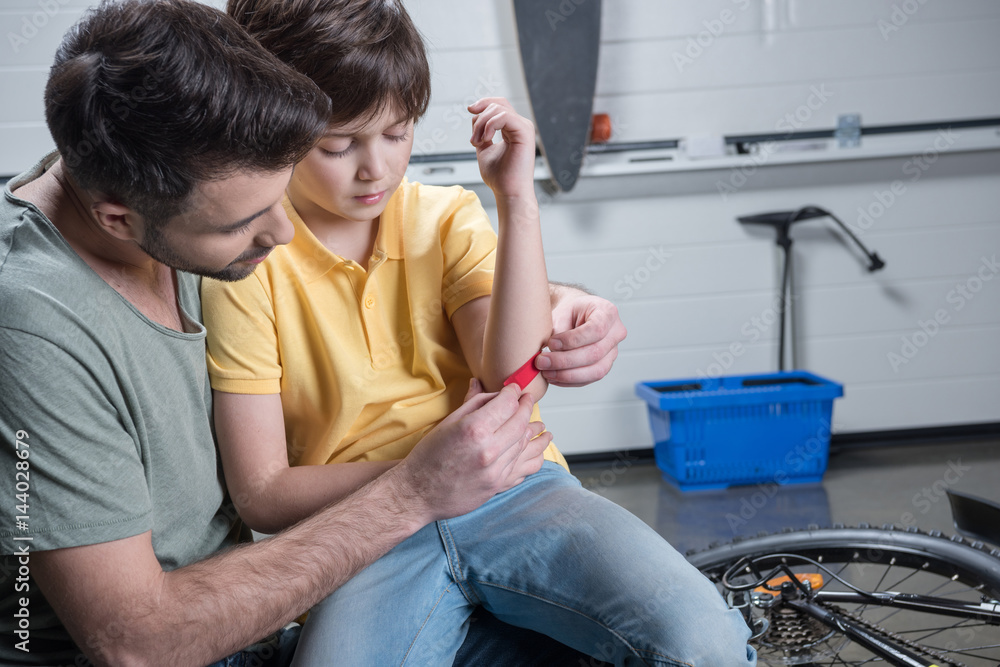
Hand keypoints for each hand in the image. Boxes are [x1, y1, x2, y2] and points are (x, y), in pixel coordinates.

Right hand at [396, 381, 549, 520]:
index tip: (514, 389)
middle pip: (520, 423)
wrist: (418, 493)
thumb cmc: (428, 456)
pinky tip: (537, 448)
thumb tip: (489, 388)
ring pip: (525, 444)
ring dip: (534, 431)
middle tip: (528, 401)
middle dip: (526, 408)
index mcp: (474, 429)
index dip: (513, 393)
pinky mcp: (497, 485)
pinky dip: (533, 455)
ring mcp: (495, 470)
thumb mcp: (447, 423)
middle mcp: (488, 449)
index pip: (506, 404)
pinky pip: (524, 467)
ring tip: (540, 425)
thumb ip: (473, 404)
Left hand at [469, 97, 536, 199]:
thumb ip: (481, 131)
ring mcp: (524, 128)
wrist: (508, 192)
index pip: (499, 105)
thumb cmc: (500, 177)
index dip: (483, 103)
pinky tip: (486, 138)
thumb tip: (475, 115)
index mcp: (512, 129)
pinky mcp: (525, 132)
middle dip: (479, 117)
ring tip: (477, 142)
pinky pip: (504, 116)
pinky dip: (490, 125)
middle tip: (473, 140)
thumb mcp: (484, 148)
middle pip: (497, 104)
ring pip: (499, 109)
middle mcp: (520, 126)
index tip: (470, 110)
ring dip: (481, 124)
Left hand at [535, 289, 626, 386]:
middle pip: (595, 353)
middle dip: (565, 361)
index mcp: (607, 312)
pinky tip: (553, 377)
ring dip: (567, 375)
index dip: (572, 340)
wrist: (576, 315)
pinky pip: (590, 379)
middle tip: (542, 362)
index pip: (596, 330)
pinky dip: (569, 381)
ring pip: (596, 371)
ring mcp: (612, 352)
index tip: (551, 343)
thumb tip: (553, 352)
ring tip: (546, 372)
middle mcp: (616, 333)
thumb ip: (559, 329)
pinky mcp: (604, 366)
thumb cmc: (570, 310)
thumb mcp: (562, 311)